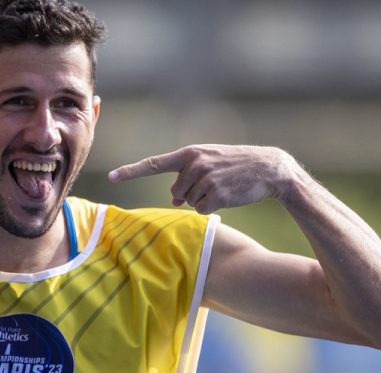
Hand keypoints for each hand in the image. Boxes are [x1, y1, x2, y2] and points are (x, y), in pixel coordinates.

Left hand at [108, 144, 300, 213]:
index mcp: (189, 153)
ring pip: (189, 202)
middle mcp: (194, 164)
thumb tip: (173, 200)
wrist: (269, 168)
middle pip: (176, 192)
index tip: (111, 176)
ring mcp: (205, 179)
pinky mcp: (216, 194)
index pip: (154, 164)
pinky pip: (202, 210)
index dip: (131, 171)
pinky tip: (228, 196)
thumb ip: (187, 176)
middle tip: (214, 182)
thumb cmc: (236, 165)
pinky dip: (213, 208)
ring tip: (224, 186)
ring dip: (204, 199)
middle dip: (190, 193)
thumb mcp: (210, 162)